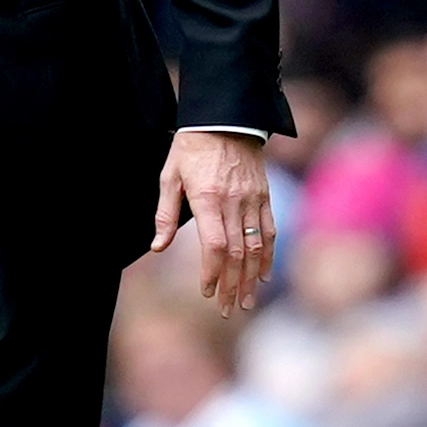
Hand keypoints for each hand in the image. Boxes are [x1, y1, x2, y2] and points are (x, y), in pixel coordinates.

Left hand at [151, 130, 273, 316]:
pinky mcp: (264, 196)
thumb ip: (165, 214)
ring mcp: (253, 200)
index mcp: (207, 199)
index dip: (212, 272)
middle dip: (231, 285)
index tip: (206, 292)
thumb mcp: (169, 177)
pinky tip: (262, 275)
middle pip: (237, 253)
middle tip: (225, 309)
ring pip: (256, 246)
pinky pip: (269, 231)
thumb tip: (157, 248)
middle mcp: (234, 202)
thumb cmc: (191, 148)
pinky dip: (268, 256)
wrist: (226, 118)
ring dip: (250, 278)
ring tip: (244, 302)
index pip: (215, 245)